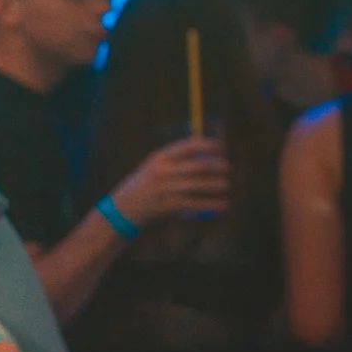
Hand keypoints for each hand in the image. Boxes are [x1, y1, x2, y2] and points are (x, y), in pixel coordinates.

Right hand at [111, 136, 228, 226]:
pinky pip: (196, 203)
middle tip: (227, 167)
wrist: (125, 207)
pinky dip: (212, 204)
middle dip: (216, 165)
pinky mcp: (170, 205)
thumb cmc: (145, 183)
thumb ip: (175, 160)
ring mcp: (167, 188)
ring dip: (216, 184)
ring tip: (226, 184)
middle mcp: (163, 171)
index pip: (187, 146)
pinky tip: (223, 204)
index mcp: (160, 157)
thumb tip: (206, 155)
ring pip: (199, 184)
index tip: (220, 146)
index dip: (207, 144)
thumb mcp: (154, 166)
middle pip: (197, 165)